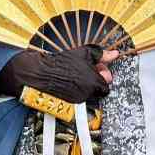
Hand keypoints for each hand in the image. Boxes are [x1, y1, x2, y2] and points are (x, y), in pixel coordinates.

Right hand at [5, 45, 119, 106]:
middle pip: (98, 90)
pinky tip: (70, 80)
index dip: (103, 76)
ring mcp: (78, 99)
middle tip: (87, 70)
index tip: (98, 69)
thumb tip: (113, 54)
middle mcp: (88, 93)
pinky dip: (77, 90)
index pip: (106, 85)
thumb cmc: (61, 62)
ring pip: (88, 93)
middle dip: (95, 80)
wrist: (41, 72)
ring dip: (86, 85)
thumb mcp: (85, 52)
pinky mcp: (70, 102)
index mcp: (94, 82)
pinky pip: (79, 97)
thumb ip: (102, 54)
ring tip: (76, 74)